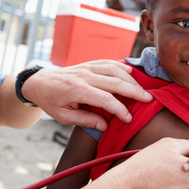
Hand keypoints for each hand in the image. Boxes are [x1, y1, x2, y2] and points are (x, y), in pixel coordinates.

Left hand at [21, 60, 152, 130]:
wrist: (39, 82)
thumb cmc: (51, 102)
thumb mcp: (63, 117)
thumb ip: (85, 120)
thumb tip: (105, 126)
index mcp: (77, 90)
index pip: (105, 99)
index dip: (120, 109)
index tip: (128, 119)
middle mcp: (84, 76)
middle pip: (115, 82)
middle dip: (134, 91)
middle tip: (148, 99)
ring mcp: (87, 67)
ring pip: (114, 69)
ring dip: (131, 79)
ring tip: (142, 89)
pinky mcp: (88, 63)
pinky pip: (108, 62)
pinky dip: (121, 66)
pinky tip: (131, 72)